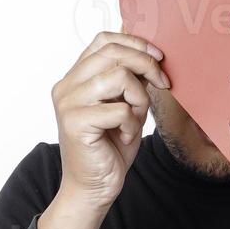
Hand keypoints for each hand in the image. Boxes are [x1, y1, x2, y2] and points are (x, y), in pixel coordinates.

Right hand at [40, 32, 168, 228]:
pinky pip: (120, 109)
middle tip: (163, 83)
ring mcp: (68, 103)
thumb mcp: (125, 105)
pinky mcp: (75, 122)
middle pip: (113, 53)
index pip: (103, 40)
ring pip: (119, 77)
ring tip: (135, 119)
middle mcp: (66, 86)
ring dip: (139, 98)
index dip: (134, 42)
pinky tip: (125, 137)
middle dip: (146, 65)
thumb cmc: (110, 147)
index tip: (158, 58)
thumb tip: (149, 50)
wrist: (93, 188)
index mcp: (75, 77)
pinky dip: (132, 124)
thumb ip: (129, 79)